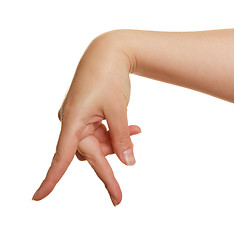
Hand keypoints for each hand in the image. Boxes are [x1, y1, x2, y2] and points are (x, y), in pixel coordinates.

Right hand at [32, 30, 137, 204]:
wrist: (110, 51)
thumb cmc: (109, 75)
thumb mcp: (118, 109)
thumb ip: (122, 137)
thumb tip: (128, 162)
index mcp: (73, 121)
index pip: (61, 156)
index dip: (50, 179)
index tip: (38, 198)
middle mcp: (73, 122)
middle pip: (90, 155)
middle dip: (107, 172)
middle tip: (118, 199)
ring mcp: (81, 118)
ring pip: (98, 143)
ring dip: (116, 143)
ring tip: (136, 132)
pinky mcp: (89, 115)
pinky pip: (102, 132)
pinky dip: (117, 133)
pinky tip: (135, 128)